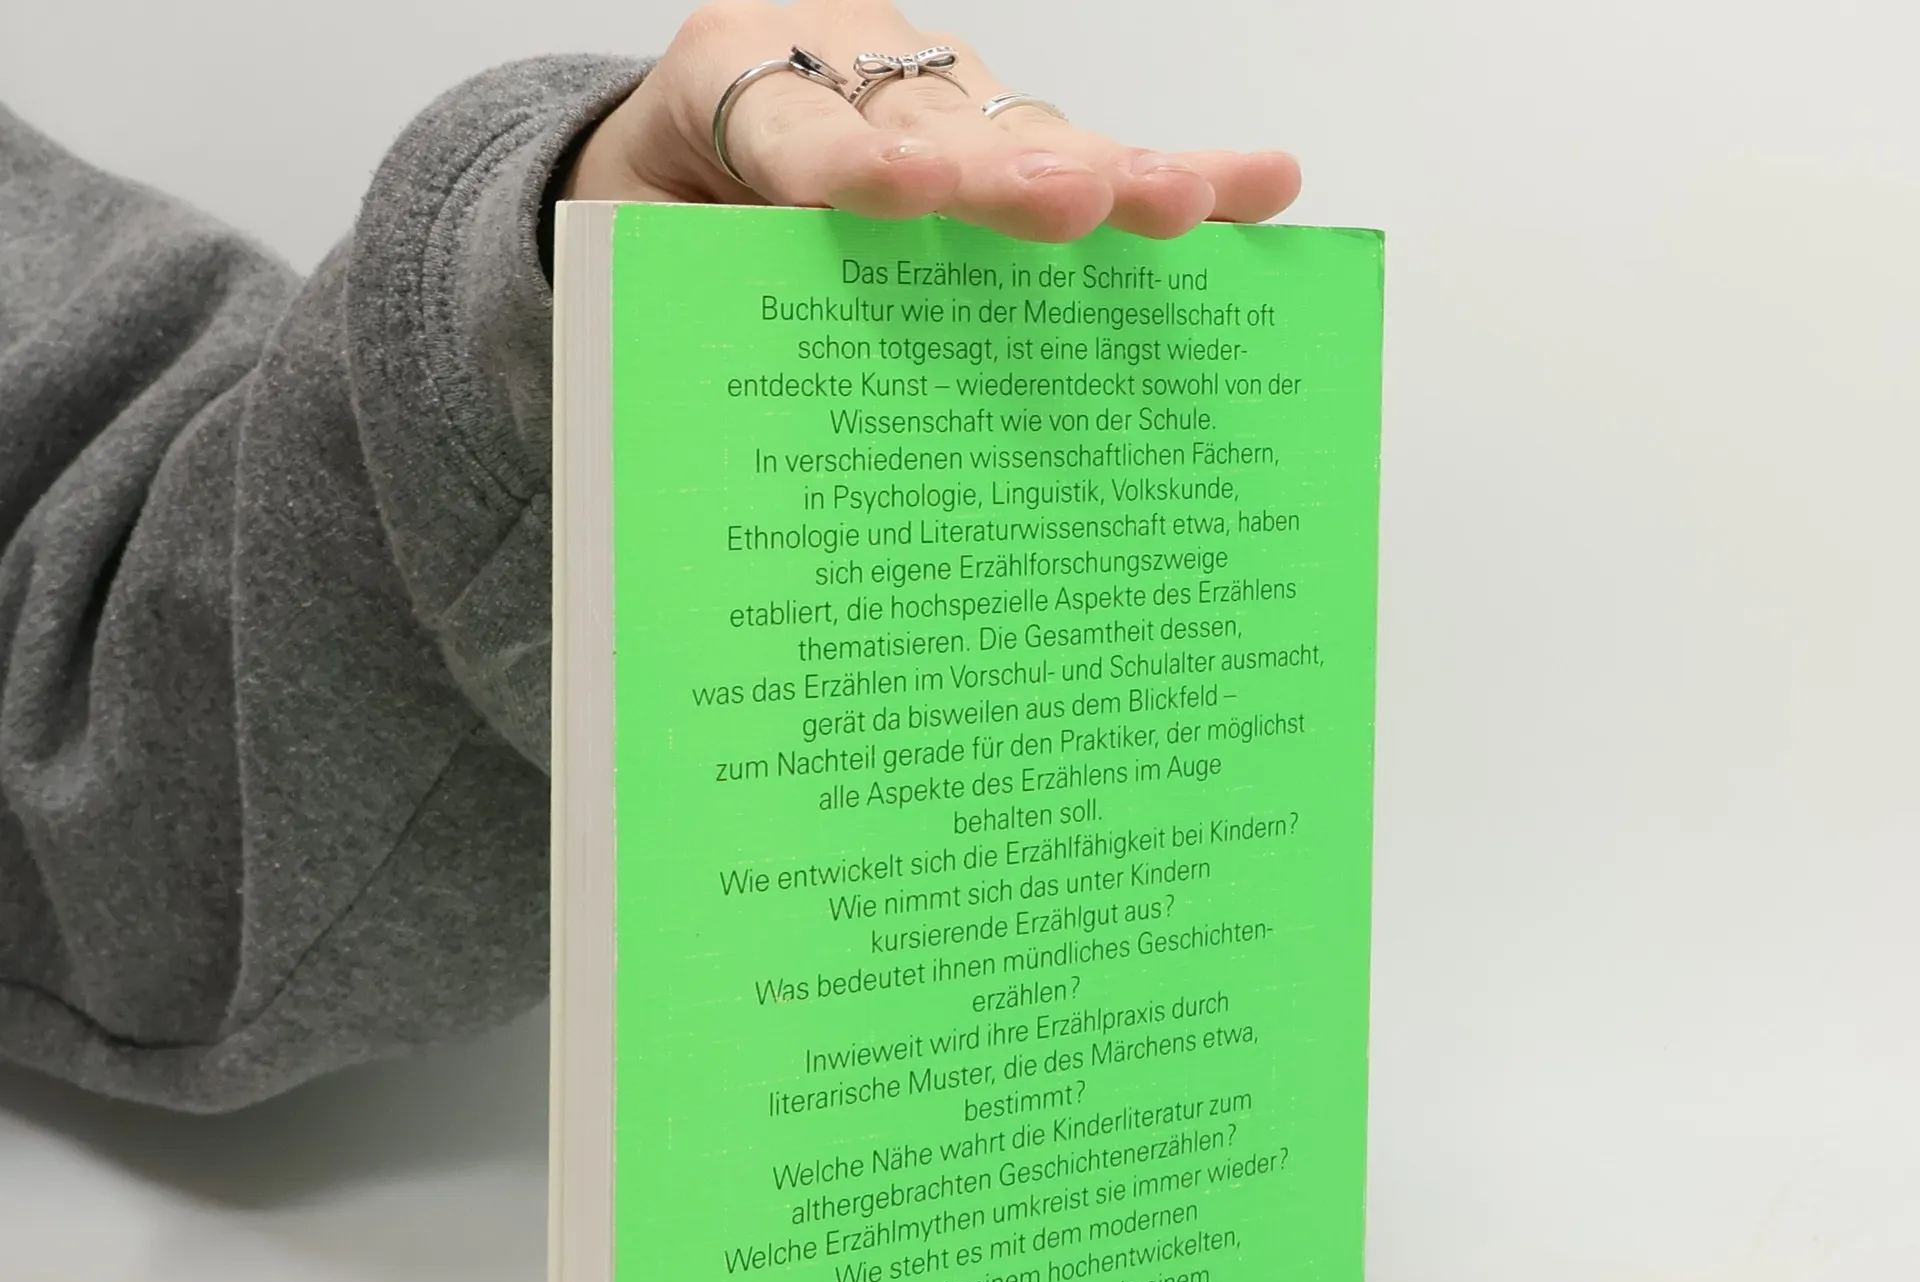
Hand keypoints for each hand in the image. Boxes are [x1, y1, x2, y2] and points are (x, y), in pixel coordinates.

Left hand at [565, 0, 1300, 241]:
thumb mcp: (647, 253)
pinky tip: (1259, 188)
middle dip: (1009, 171)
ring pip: (1026, 139)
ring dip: (1111, 178)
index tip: (900, 190)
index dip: (855, 164)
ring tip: (1184, 206)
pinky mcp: (996, 136)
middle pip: (941, 125)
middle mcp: (852, 70)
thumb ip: (695, 298)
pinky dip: (1169, 182)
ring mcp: (935, 97)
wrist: (680, 148)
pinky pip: (1082, 160)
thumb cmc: (666, 217)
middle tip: (1073, 204)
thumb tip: (743, 423)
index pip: (802, 129)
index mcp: (734, 85)